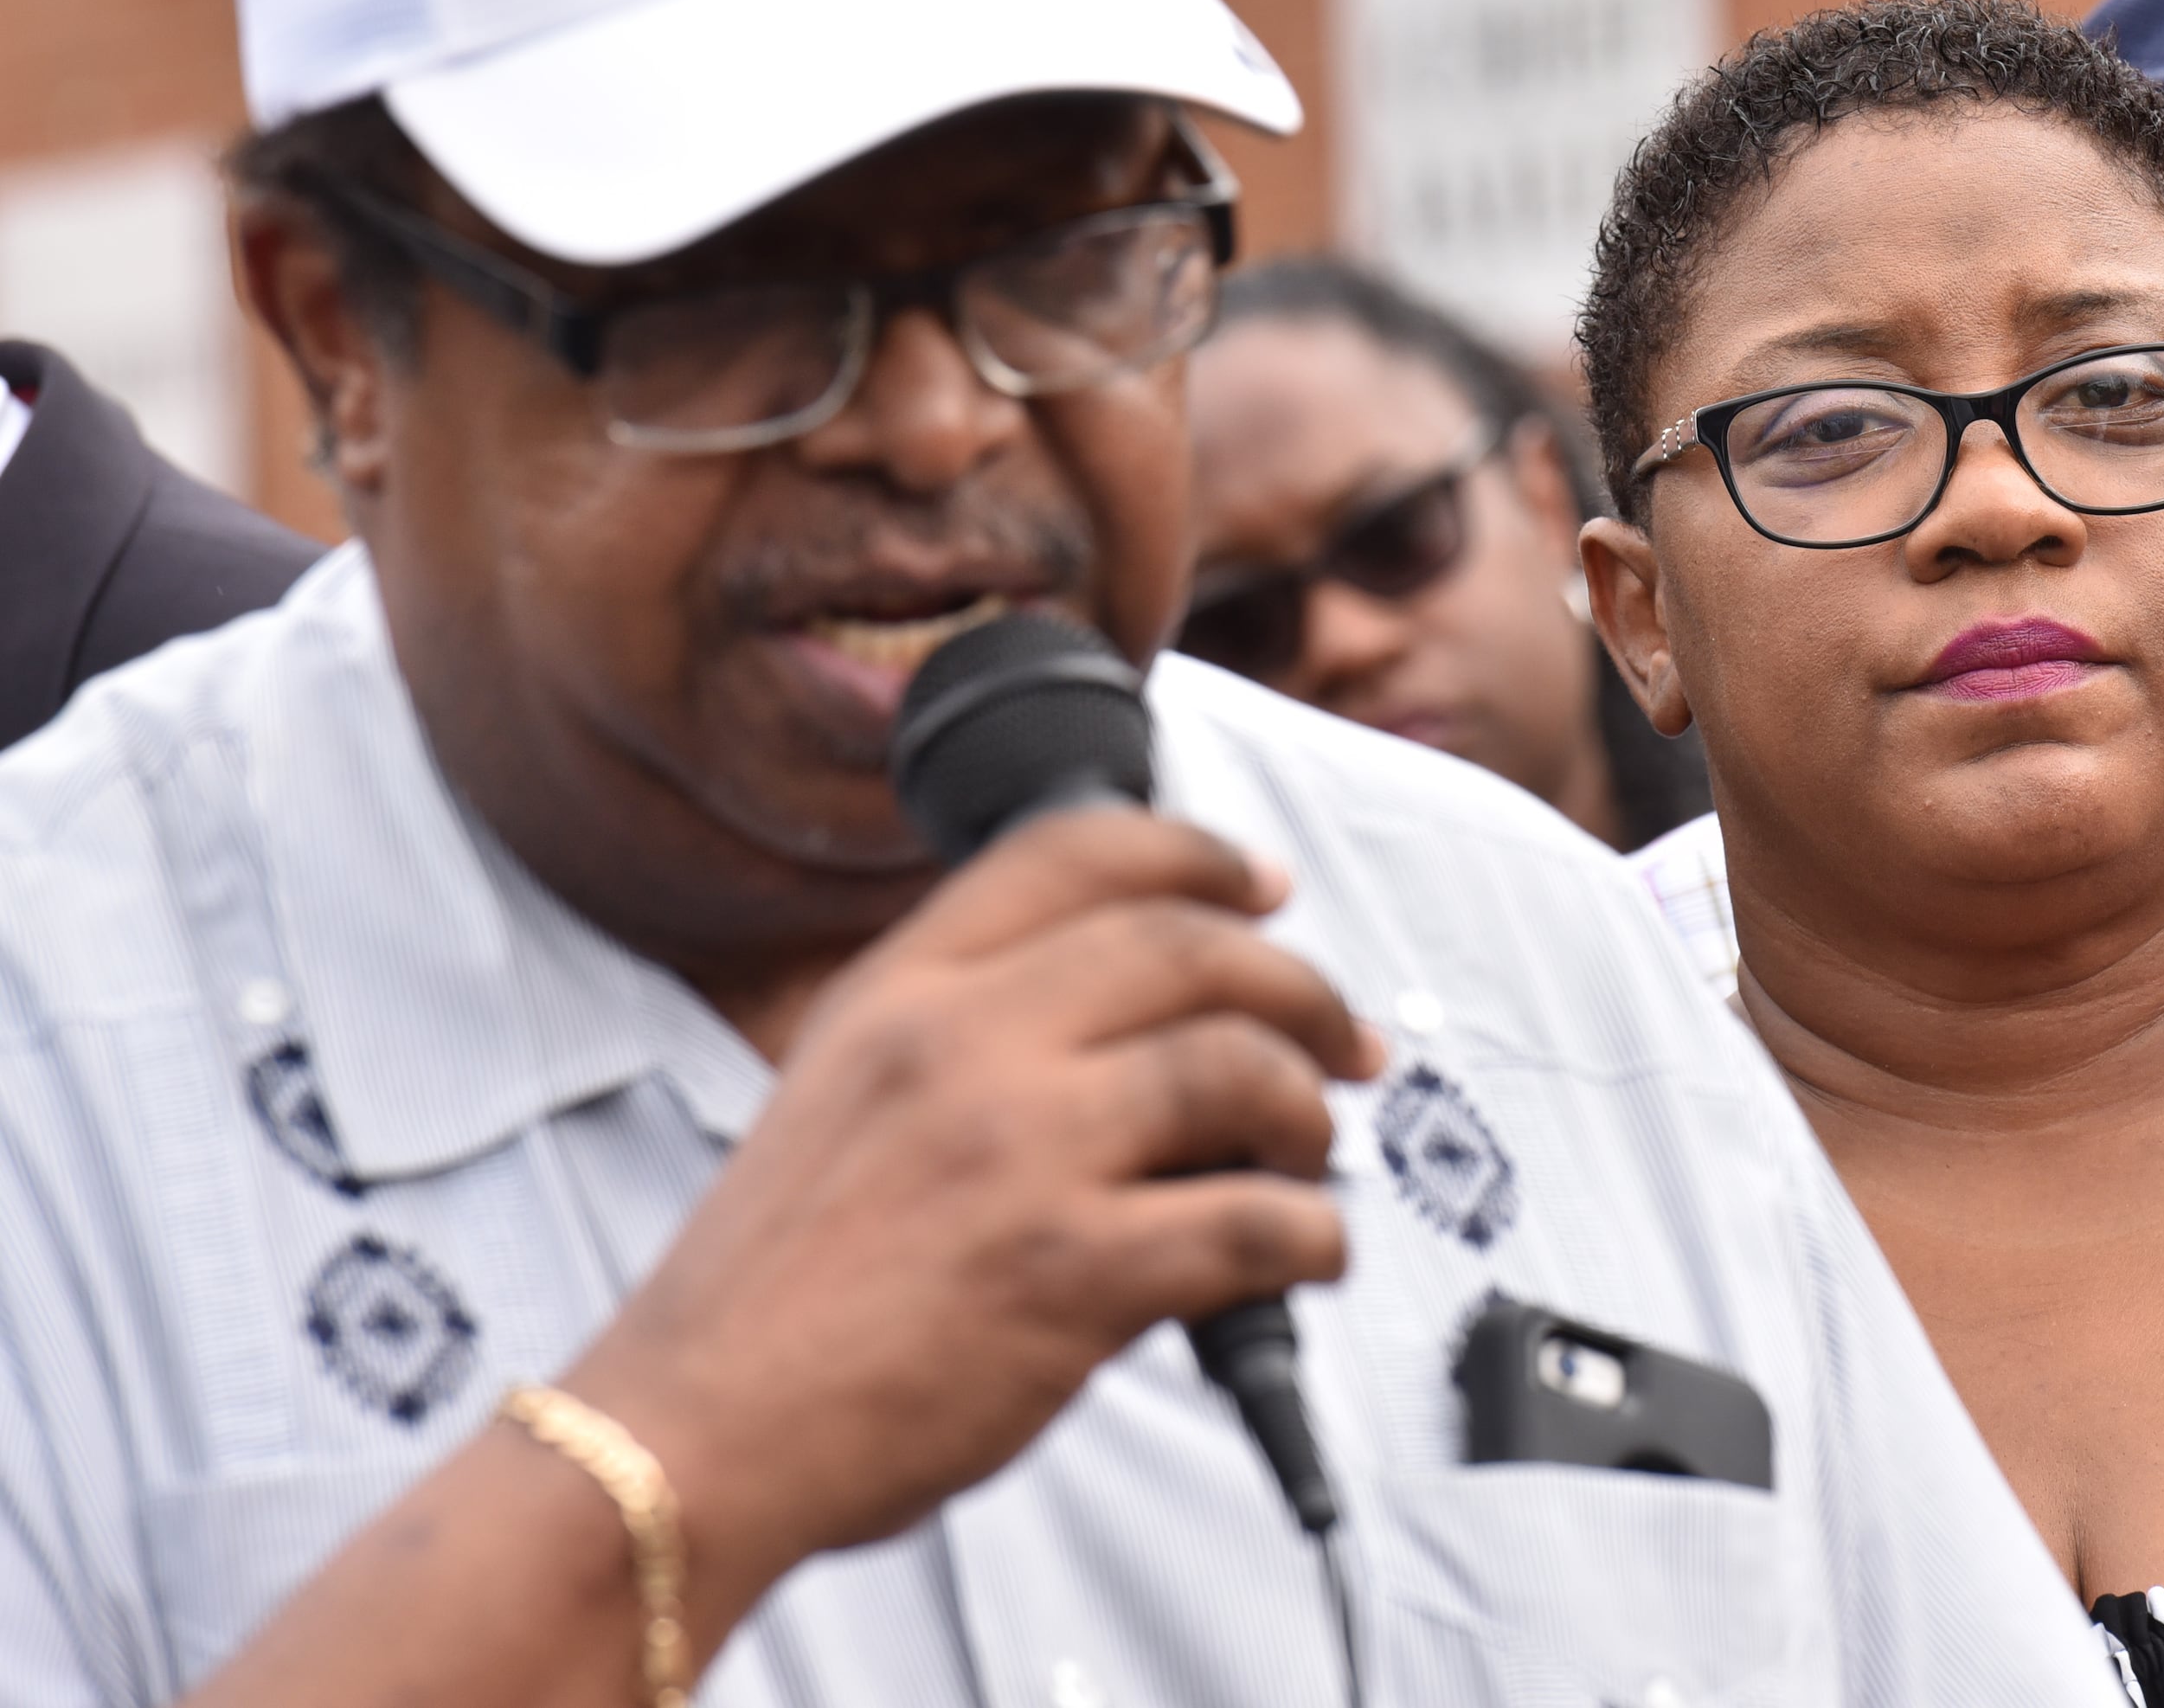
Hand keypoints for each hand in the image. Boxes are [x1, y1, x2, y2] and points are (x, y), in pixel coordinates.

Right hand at [559, 806, 1384, 1613]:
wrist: (692, 1437)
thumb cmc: (771, 1292)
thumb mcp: (836, 1094)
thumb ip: (958, 1034)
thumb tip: (1131, 1021)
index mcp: (898, 992)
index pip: (1074, 854)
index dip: (1197, 854)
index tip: (1265, 887)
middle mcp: (961, 1045)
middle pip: (1189, 949)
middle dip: (1298, 987)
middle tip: (1343, 1040)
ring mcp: (1019, 1153)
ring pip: (1237, 1069)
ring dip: (1309, 1112)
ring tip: (1313, 1155)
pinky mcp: (1070, 1273)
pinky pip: (1253, 1223)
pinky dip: (1311, 1236)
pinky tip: (1308, 1254)